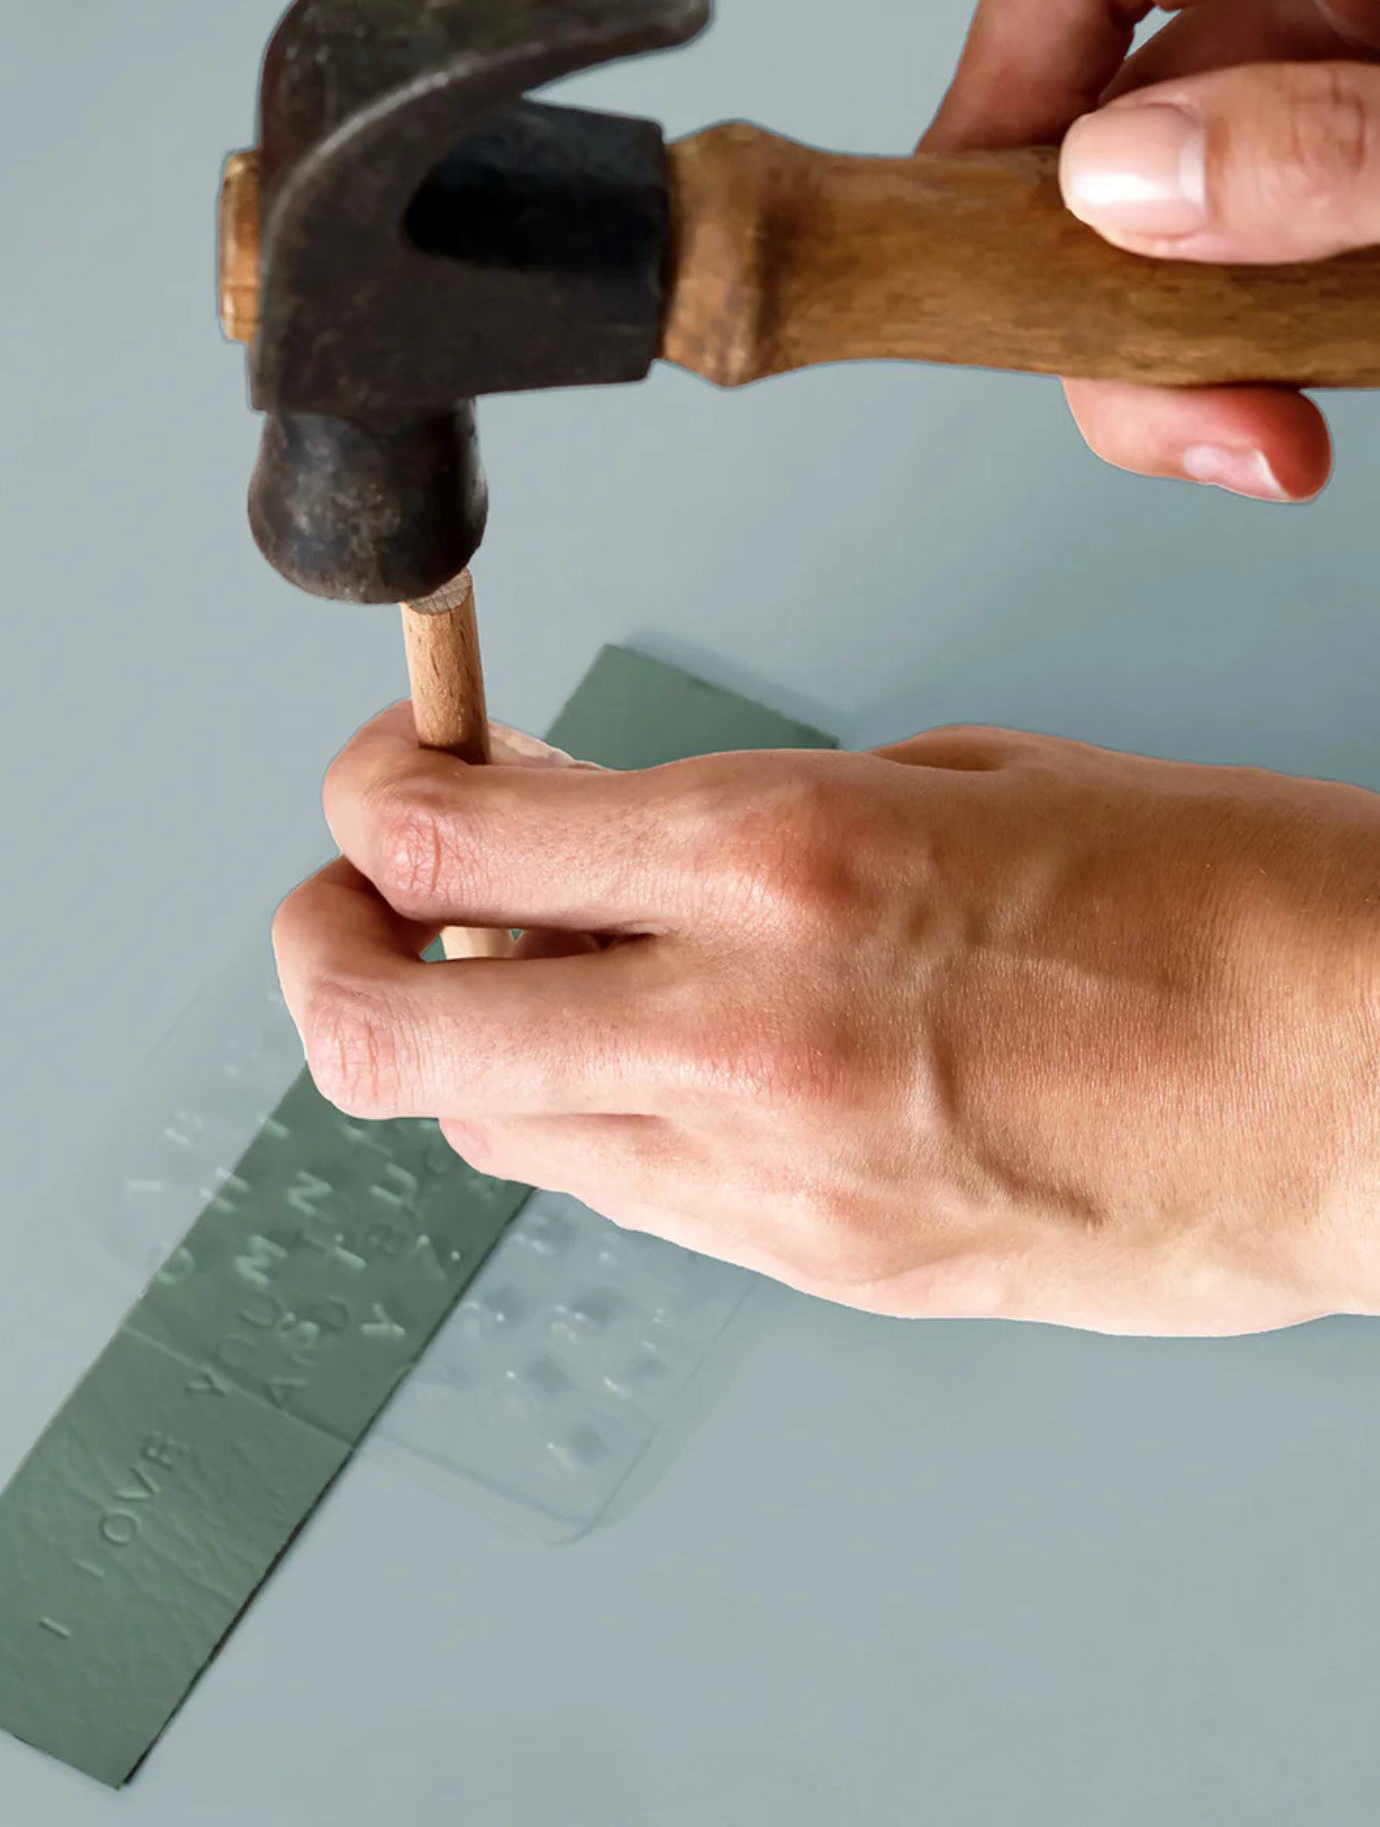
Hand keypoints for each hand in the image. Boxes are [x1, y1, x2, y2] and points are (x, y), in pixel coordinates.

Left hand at [273, 708, 1379, 1334]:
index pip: (449, 839)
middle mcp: (746, 1027)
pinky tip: (653, 1050)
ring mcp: (776, 1178)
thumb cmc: (1229, 904)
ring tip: (531, 964)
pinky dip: (586, 1116)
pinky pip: (626, 1194)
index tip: (391, 774)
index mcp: (784, 856)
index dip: (372, 793)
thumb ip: (742, 816)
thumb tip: (596, 836)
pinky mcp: (826, 1271)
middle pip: (392, 1027)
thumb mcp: (958, 779)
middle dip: (330, 947)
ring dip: (464, 1035)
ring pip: (492, 1127)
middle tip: (359, 897)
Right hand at [919, 0, 1379, 503]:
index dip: (1000, 87)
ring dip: (1187, 364)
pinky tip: (1304, 421)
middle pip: (1115, 120)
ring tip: (1273, 446)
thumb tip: (1120, 183)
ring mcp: (1354, 100)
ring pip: (1180, 230)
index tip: (983, 249)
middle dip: (1104, 298)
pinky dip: (1260, 367)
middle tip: (1175, 418)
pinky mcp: (1365, 198)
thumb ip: (1330, 137)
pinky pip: (1264, 276)